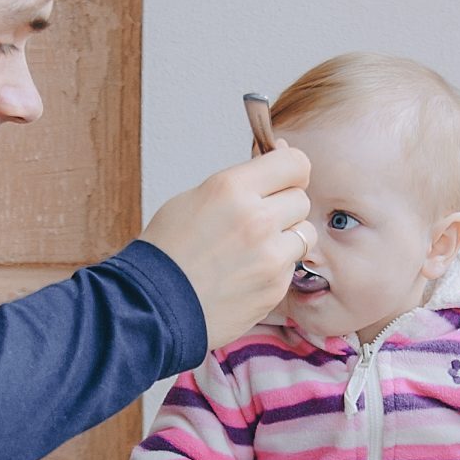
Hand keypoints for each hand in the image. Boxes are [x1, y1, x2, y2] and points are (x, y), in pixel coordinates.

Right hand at [143, 147, 314, 348]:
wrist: (153, 307)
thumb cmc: (169, 250)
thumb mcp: (196, 198)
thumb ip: (242, 180)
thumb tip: (281, 153)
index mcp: (232, 188)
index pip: (295, 163)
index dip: (291, 170)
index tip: (282, 179)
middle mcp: (256, 219)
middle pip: (301, 199)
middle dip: (284, 206)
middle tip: (258, 220)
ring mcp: (270, 256)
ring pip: (306, 234)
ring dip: (287, 238)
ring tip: (255, 248)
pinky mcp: (275, 287)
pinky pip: (293, 266)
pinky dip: (277, 267)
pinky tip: (247, 273)